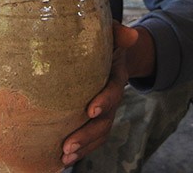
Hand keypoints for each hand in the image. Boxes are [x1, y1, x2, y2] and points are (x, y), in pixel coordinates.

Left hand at [61, 21, 152, 165]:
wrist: (113, 54)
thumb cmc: (106, 42)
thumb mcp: (111, 33)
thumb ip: (118, 33)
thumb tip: (131, 34)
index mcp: (116, 77)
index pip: (113, 91)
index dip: (104, 101)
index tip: (91, 110)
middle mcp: (112, 97)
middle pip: (104, 121)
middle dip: (87, 135)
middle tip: (68, 145)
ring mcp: (105, 110)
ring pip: (98, 134)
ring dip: (83, 147)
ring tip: (65, 156)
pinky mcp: (94, 118)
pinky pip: (91, 137)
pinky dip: (80, 149)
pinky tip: (62, 160)